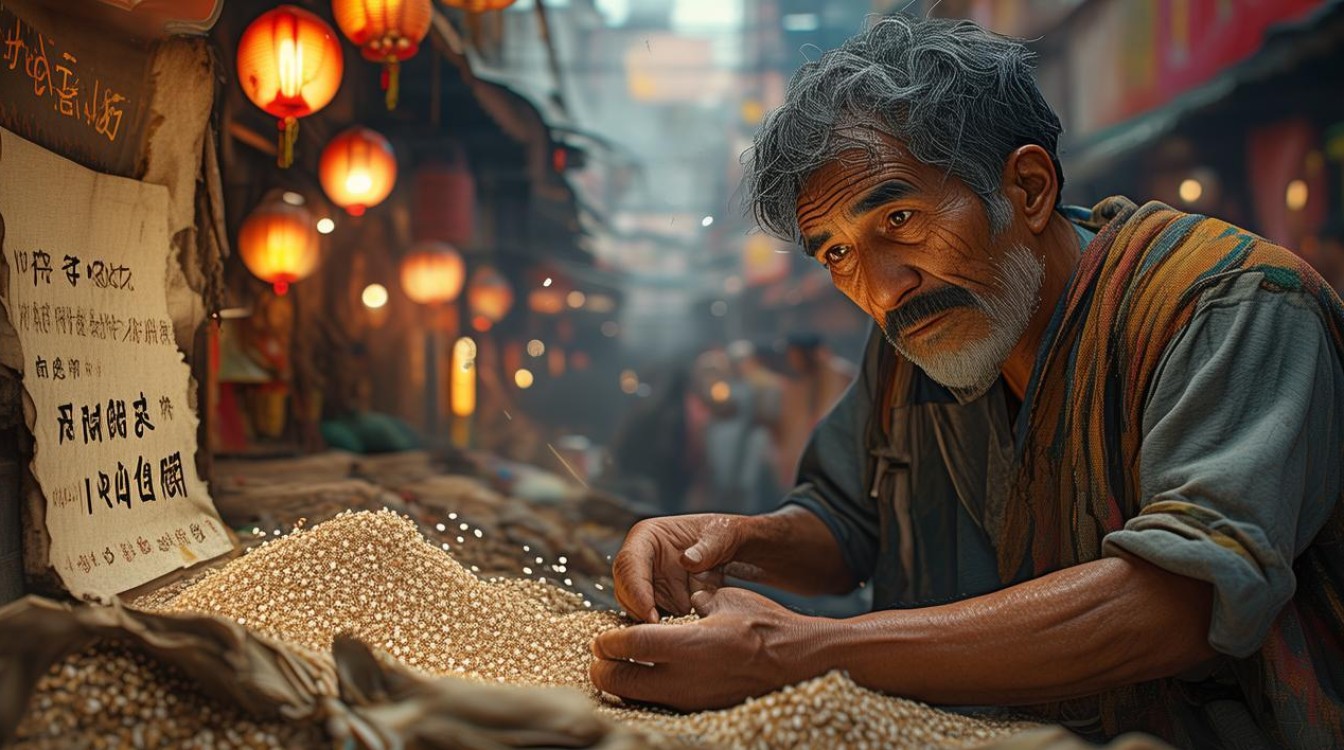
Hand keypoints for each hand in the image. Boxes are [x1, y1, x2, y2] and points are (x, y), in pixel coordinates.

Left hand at [589, 588, 822, 710]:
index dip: (609, 641)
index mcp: (689, 644)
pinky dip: (646, 694)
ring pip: (638, 699)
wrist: (801, 661)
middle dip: (602, 671)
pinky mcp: (702, 708)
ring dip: (621, 687)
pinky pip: (661, 704)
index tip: (601, 637)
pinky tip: (647, 681)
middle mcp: (686, 677)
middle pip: (622, 682)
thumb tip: (684, 600)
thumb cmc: (768, 624)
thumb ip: (697, 601)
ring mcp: (693, 698)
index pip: (630, 645)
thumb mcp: (728, 599)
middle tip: (597, 659)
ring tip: (616, 672)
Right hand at [612, 514, 760, 623]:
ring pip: (634, 608)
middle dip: (638, 612)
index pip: (629, 563)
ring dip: (650, 623)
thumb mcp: (718, 536)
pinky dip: (662, 628)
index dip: (635, 589)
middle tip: (659, 630)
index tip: (649, 614)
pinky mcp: (658, 600)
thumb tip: (687, 561)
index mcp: (646, 537)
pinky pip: (651, 618)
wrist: (729, 548)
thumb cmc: (720, 534)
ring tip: (672, 633)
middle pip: (624, 589)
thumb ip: (704, 549)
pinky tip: (677, 634)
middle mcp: (640, 560)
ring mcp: (647, 582)